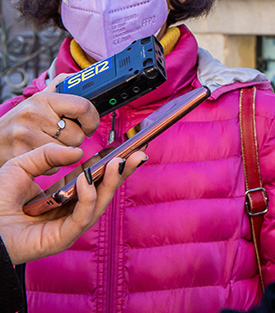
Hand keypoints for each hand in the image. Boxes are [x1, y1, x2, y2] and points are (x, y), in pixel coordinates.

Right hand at [0, 75, 100, 167]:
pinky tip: (39, 155)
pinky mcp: (20, 156)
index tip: (89, 126)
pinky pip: (54, 166)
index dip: (92, 119)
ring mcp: (25, 136)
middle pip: (77, 135)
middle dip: (74, 139)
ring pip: (67, 152)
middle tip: (60, 136)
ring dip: (63, 152)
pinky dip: (52, 165)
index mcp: (43, 99)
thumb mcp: (39, 100)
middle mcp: (33, 115)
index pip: (83, 107)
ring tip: (47, 144)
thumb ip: (61, 87)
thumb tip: (80, 77)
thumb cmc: (21, 121)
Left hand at [0, 143, 145, 264]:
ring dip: (112, 182)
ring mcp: (68, 227)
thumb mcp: (22, 166)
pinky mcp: (61, 239)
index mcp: (65, 196)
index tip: (129, 149)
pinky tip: (87, 180)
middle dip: (124, 173)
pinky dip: (88, 198)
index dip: (114, 166)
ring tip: (119, 162)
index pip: (97, 180)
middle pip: (105, 192)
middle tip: (138, 153)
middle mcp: (70, 212)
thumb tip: (78, 152)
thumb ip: (48, 155)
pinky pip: (82, 218)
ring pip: (99, 205)